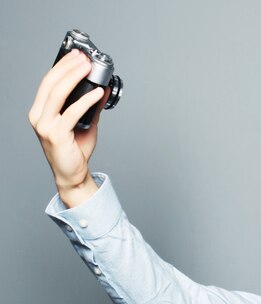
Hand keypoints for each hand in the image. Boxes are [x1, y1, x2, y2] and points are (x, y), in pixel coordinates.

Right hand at [28, 49, 106, 201]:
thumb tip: (104, 88)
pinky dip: (86, 100)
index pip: (48, 82)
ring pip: (57, 94)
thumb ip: (92, 106)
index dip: (62, 66)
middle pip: (51, 84)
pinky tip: (97, 93)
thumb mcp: (86, 123)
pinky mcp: (55, 134)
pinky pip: (72, 112)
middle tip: (83, 58)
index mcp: (41, 111)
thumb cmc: (75, 150)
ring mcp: (45, 125)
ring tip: (88, 68)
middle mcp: (39, 116)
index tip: (76, 55)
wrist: (73, 174)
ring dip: (74, 78)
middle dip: (68, 67)